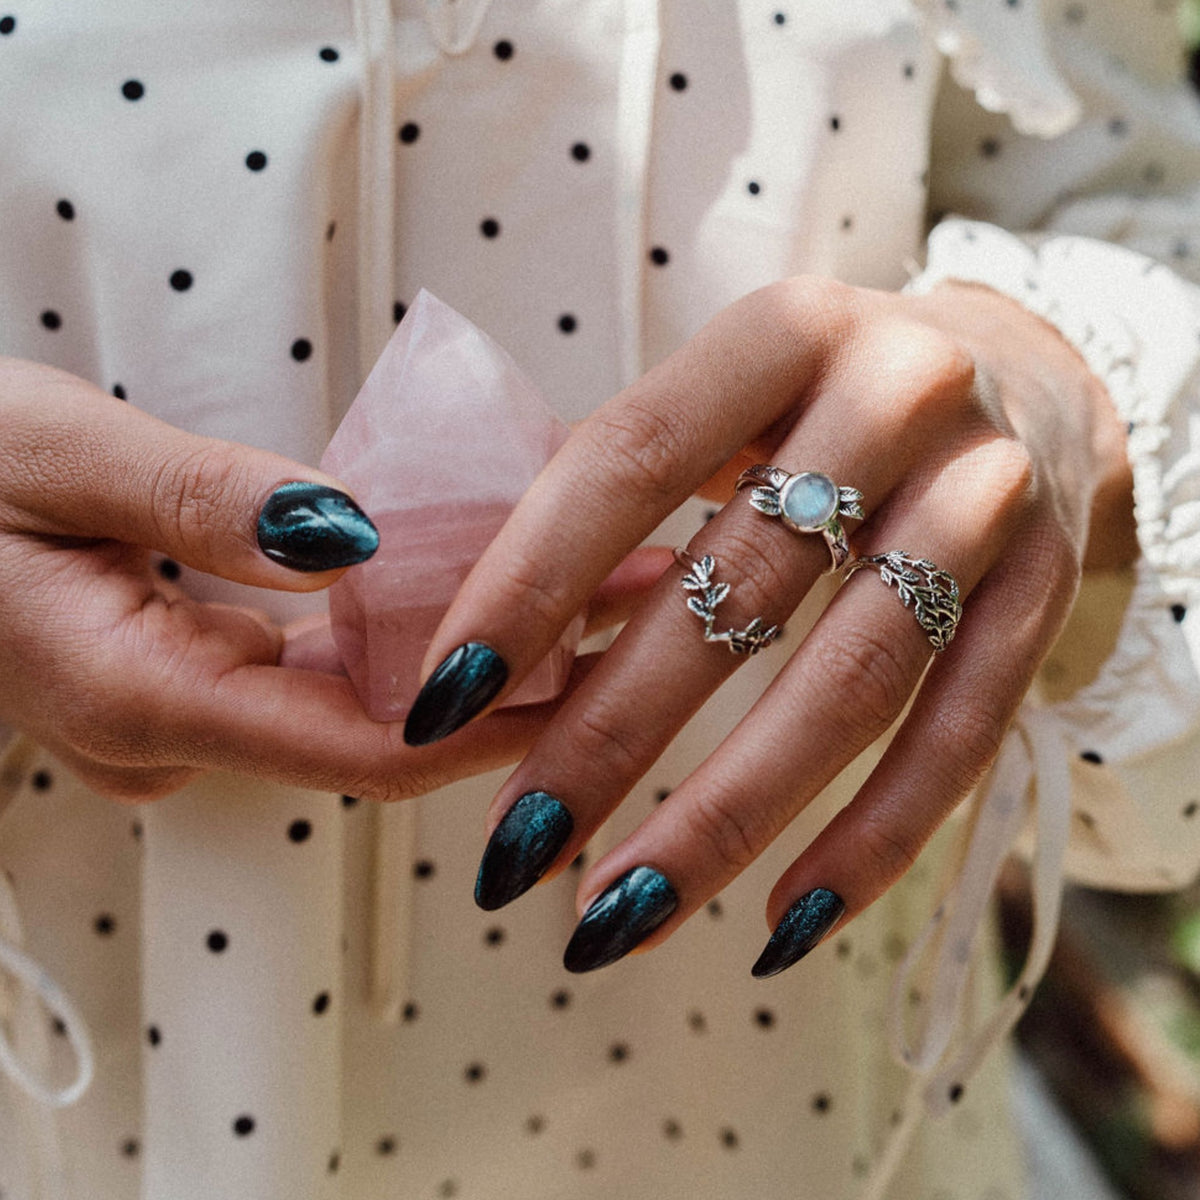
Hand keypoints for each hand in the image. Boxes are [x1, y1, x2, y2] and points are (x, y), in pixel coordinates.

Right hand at [0, 357, 660, 801]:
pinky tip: (485, 564)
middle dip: (516, 668)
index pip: (359, 747)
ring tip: (598, 569)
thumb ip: (199, 504)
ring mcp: (193, 706)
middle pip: (383, 724)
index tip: (603, 655)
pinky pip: (327, 657)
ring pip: (366, 692)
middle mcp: (180, 726)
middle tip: (636, 584)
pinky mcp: (203, 669)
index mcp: (138, 699)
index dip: (492, 713)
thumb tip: (352, 536)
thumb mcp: (49, 455)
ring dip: (477, 637)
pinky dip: (408, 617)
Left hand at [402, 278, 1136, 972]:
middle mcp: (898, 395)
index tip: (445, 699)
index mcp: (782, 334)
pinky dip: (869, 843)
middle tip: (513, 846)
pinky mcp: (1044, 591)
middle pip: (736, 589)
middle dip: (608, 735)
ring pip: (849, 682)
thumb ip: (619, 499)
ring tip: (616, 914)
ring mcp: (988, 496)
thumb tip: (485, 650)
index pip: (630, 456)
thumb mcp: (729, 400)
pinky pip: (959, 737)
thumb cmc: (825, 405)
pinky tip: (779, 927)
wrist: (1026, 376)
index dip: (528, 582)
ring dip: (721, 819)